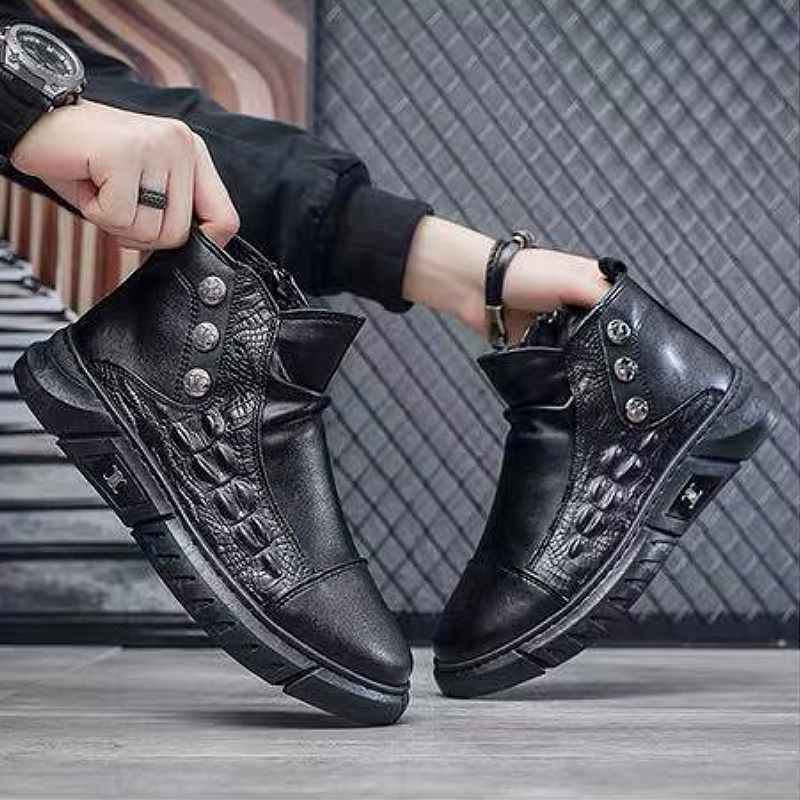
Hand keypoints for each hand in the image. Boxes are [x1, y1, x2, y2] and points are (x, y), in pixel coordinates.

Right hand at [10, 99, 239, 249]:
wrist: (36, 124)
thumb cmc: (89, 162)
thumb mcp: (143, 188)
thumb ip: (173, 213)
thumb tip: (194, 256)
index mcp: (192, 152)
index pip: (225, 218)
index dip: (204, 246)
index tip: (170, 245)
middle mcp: (180, 143)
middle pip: (180, 234)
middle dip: (141, 234)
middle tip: (116, 204)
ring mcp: (154, 145)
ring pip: (150, 230)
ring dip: (116, 223)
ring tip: (101, 188)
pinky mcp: (124, 153)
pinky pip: (118, 216)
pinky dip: (95, 212)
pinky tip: (88, 182)